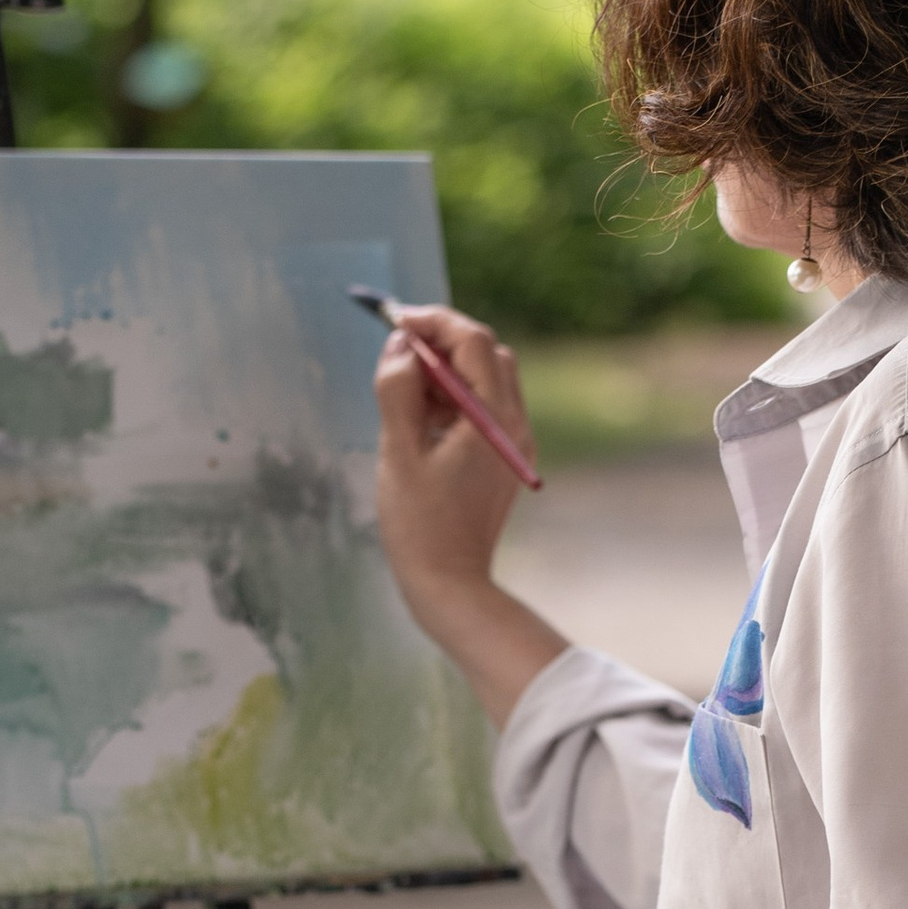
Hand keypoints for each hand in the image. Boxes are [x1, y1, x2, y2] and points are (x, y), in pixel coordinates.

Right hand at [370, 303, 570, 726]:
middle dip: (442, 340)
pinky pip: (483, 408)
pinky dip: (453, 397)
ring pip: (486, 378)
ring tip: (405, 389)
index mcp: (494, 419)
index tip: (394, 322)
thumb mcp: (398, 453)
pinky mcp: (502, 459)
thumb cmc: (420, 526)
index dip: (432, 322)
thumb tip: (400, 345)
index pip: (473, 341)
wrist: (451, 586)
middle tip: (398, 349)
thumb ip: (398, 391)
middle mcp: (514, 425)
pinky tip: (421, 419)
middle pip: (487, 353)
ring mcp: (513, 442)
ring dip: (446, 369)